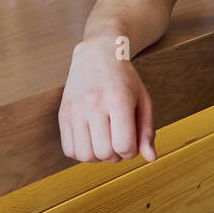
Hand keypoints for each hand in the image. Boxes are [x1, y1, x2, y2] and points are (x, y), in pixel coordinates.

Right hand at [58, 36, 156, 163]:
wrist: (97, 54)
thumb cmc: (124, 78)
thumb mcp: (143, 100)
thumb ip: (147, 130)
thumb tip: (150, 158)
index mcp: (118, 99)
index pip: (124, 145)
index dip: (131, 151)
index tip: (131, 141)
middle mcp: (94, 104)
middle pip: (105, 153)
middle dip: (116, 155)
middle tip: (118, 140)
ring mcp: (75, 109)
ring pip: (85, 155)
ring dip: (98, 156)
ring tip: (104, 141)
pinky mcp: (63, 113)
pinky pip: (69, 149)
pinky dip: (81, 152)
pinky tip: (90, 140)